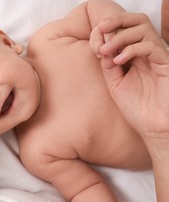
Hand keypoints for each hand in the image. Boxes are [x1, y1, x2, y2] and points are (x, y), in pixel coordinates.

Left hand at [90, 12, 168, 150]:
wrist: (153, 127)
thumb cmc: (136, 107)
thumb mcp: (115, 84)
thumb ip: (108, 66)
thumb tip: (101, 48)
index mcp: (135, 54)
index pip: (124, 29)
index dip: (107, 31)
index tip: (93, 43)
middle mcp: (147, 52)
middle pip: (137, 21)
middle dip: (116, 21)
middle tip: (100, 29)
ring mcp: (157, 56)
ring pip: (143, 29)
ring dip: (120, 36)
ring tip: (105, 51)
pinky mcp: (165, 64)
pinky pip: (151, 46)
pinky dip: (132, 49)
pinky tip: (118, 61)